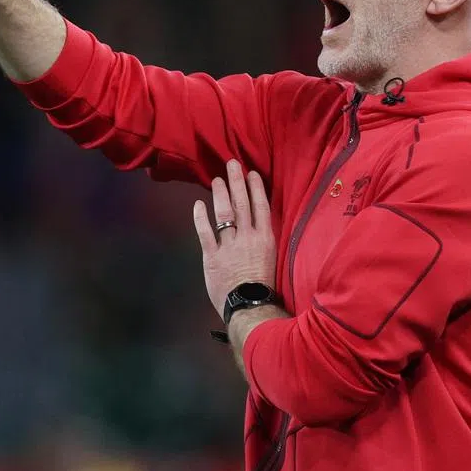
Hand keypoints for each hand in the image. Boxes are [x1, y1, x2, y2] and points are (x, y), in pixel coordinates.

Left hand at [193, 160, 276, 317]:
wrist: (250, 306)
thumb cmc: (264, 286)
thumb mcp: (272, 259)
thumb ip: (265, 240)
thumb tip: (261, 225)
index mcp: (265, 238)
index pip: (261, 206)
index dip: (256, 188)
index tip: (251, 173)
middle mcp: (248, 237)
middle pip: (242, 204)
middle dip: (237, 182)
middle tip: (232, 164)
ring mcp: (229, 246)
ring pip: (224, 214)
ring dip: (220, 194)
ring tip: (217, 180)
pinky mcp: (212, 256)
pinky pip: (205, 232)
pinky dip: (201, 217)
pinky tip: (198, 204)